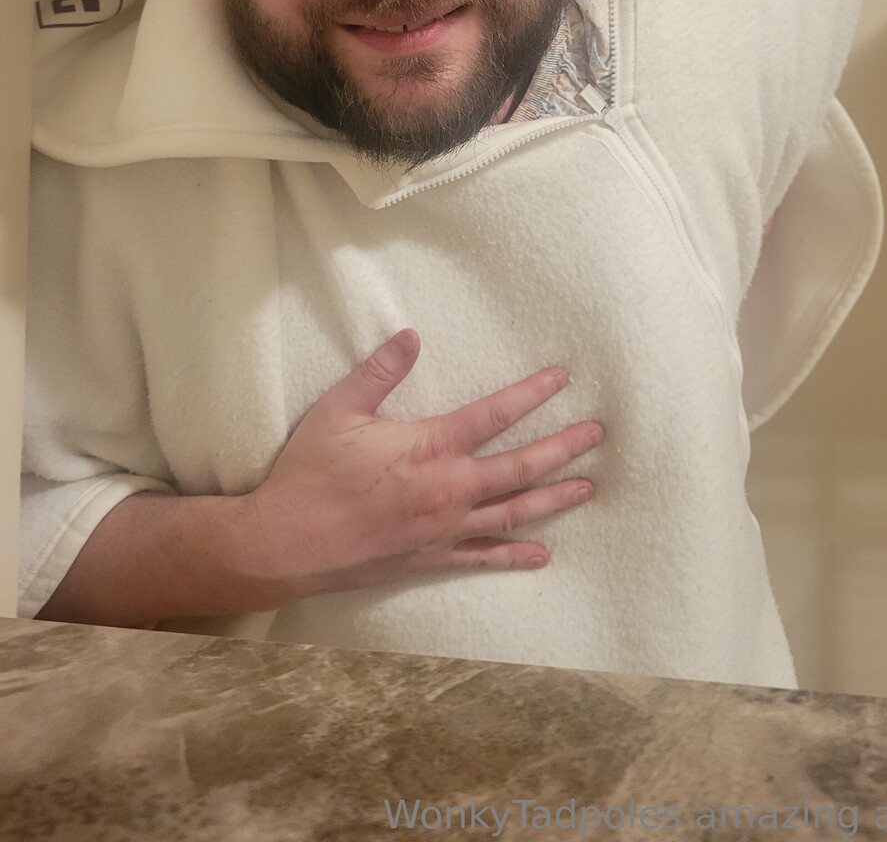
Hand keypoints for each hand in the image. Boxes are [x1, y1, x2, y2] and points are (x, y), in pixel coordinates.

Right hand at [241, 329, 602, 599]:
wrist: (284, 544)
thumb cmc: (309, 474)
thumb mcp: (338, 410)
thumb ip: (379, 371)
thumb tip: (412, 334)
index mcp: (430, 448)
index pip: (494, 415)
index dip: (531, 394)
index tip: (562, 377)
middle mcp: (448, 491)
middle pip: (520, 467)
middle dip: (563, 449)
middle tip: (597, 435)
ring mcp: (443, 529)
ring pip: (513, 513)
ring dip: (553, 499)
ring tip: (587, 488)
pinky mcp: (429, 559)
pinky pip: (482, 558)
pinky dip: (514, 556)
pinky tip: (542, 555)